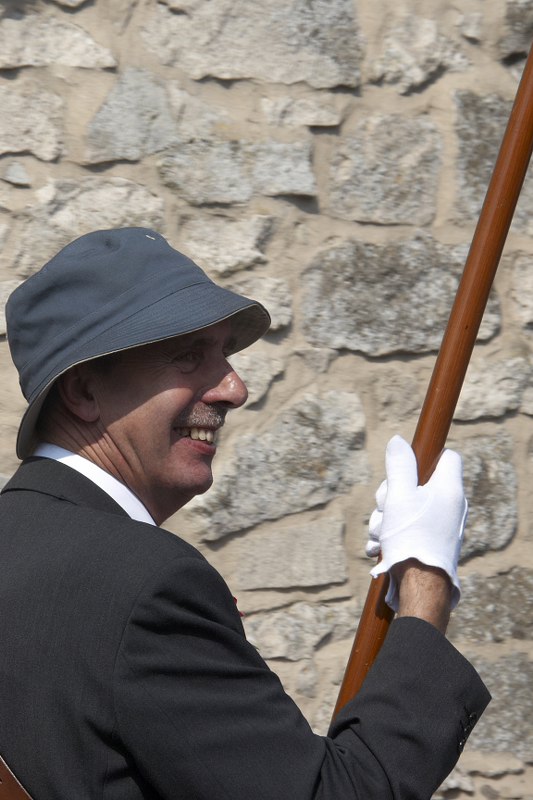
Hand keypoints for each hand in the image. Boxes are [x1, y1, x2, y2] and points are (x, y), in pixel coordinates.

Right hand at [366, 435, 466, 611]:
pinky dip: (390, 536)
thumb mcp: (400, 495)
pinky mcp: (429, 544)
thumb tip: (398, 440)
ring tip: (380, 536)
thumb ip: (399, 465)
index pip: (446, 457)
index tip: (404, 467)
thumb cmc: (412, 539)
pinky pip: (406, 530)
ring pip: (405, 509)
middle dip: (390, 496)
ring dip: (385, 520)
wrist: (420, 588)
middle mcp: (449, 506)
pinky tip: (379, 549)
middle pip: (416, 484)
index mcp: (449, 489)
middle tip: (385, 508)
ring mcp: (440, 527)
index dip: (423, 457)